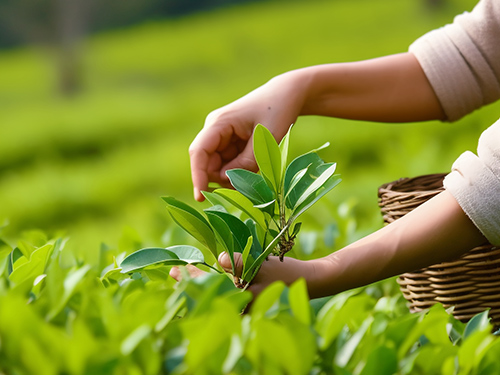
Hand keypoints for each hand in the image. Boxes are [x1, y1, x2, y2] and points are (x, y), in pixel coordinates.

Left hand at [169, 251, 315, 297]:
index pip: (210, 289)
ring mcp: (245, 307)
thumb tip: (219, 258)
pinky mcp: (249, 303)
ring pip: (215, 296)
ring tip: (182, 277)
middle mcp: (241, 308)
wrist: (310, 282)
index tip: (177, 270)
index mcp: (243, 300)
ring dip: (199, 286)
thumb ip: (240, 262)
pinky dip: (213, 288)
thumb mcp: (263, 264)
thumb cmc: (286, 273)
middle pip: (209, 296)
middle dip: (190, 284)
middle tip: (171, 274)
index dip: (192, 278)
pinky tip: (206, 280)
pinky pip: (225, 296)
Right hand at [189, 73, 305, 200]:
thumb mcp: (266, 139)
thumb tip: (226, 181)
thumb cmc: (278, 111)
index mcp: (218, 123)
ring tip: (257, 170)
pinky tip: (256, 167)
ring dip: (233, 176)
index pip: (199, 152)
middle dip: (222, 179)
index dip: (198, 176)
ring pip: (219, 167)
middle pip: (208, 164)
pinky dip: (240, 171)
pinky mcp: (230, 143)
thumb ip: (247, 162)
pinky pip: (229, 165)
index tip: (200, 197)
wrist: (287, 95)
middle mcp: (215, 130)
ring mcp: (222, 137)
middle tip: (248, 185)